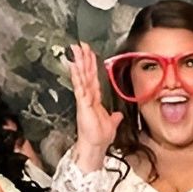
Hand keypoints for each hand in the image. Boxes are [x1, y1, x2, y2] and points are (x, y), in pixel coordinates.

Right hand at [67, 42, 121, 164]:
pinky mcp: (82, 102)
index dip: (91, 66)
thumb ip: (114, 118)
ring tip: (76, 49)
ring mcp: (84, 99)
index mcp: (94, 100)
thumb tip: (117, 115)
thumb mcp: (112, 124)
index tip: (89, 55)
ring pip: (82, 76)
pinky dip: (77, 75)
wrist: (95, 146)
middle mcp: (87, 97)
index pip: (93, 78)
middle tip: (80, 45)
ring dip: (79, 62)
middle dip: (84, 59)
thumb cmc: (99, 137)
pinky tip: (74, 65)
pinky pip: (80, 86)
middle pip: (86, 74)